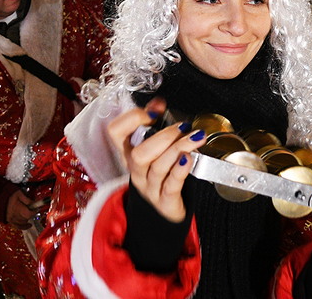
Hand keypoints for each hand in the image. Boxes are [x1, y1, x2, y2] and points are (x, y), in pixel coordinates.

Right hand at [6, 190, 34, 228]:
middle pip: (27, 218)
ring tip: (28, 213)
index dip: (34, 211)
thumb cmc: (8, 195)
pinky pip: (19, 226)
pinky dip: (24, 226)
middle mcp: (15, 215)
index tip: (36, 207)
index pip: (29, 214)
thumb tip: (34, 203)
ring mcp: (12, 219)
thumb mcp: (19, 194)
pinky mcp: (10, 221)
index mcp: (17, 208)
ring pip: (23, 222)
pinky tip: (29, 225)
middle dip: (31, 213)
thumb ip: (27, 199)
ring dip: (27, 218)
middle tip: (32, 209)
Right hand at [105, 98, 205, 222]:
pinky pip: (170, 186)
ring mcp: (149, 187)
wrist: (167, 209)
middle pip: (139, 154)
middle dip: (163, 137)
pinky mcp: (165, 201)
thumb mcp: (155, 150)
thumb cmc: (162, 174)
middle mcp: (136, 171)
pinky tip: (189, 159)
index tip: (152, 112)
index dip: (131, 119)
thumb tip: (158, 103)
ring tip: (196, 138)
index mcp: (129, 153)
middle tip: (183, 127)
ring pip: (158, 167)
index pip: (115, 133)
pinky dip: (180, 171)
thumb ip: (156, 125)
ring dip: (178, 148)